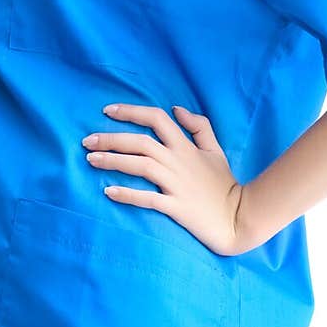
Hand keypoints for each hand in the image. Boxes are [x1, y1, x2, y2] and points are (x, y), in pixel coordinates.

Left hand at [82, 102, 243, 256]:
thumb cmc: (224, 185)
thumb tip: (177, 109)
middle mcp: (178, 162)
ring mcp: (176, 184)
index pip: (156, 119)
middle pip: (140, 142)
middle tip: (87, 140)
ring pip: (140, 166)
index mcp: (186, 147)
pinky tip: (108, 191)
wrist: (239, 218)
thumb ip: (199, 127)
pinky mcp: (176, 207)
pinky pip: (148, 199)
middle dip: (111, 138)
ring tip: (90, 159)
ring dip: (113, 161)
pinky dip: (128, 194)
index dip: (131, 111)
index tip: (107, 111)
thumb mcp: (216, 150)